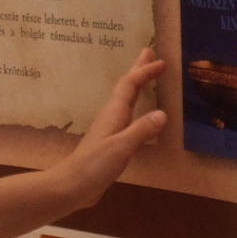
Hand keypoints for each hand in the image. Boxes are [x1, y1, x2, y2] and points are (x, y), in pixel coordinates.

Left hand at [58, 47, 169, 208]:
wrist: (73, 185)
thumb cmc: (95, 165)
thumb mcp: (121, 147)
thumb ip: (142, 130)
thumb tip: (163, 113)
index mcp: (114, 113)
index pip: (131, 85)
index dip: (145, 72)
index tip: (162, 62)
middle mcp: (112, 116)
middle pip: (126, 86)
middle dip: (138, 69)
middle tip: (149, 52)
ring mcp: (110, 128)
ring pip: (126, 99)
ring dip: (136, 84)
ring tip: (145, 75)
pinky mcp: (111, 141)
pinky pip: (127, 114)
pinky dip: (136, 104)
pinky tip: (138, 111)